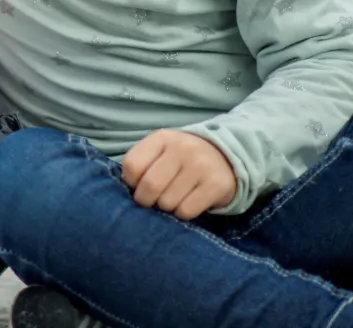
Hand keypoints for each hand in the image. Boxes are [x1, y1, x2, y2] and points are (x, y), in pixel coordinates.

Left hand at [120, 129, 237, 220]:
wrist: (225, 156)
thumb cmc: (181, 158)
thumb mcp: (160, 151)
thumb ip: (142, 164)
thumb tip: (127, 190)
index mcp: (162, 138)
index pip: (132, 165)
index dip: (130, 182)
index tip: (138, 185)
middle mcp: (182, 149)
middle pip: (150, 186)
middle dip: (146, 200)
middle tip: (151, 201)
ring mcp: (200, 166)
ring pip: (168, 202)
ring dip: (166, 207)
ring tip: (173, 197)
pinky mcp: (216, 185)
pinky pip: (186, 211)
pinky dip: (182, 213)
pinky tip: (188, 202)